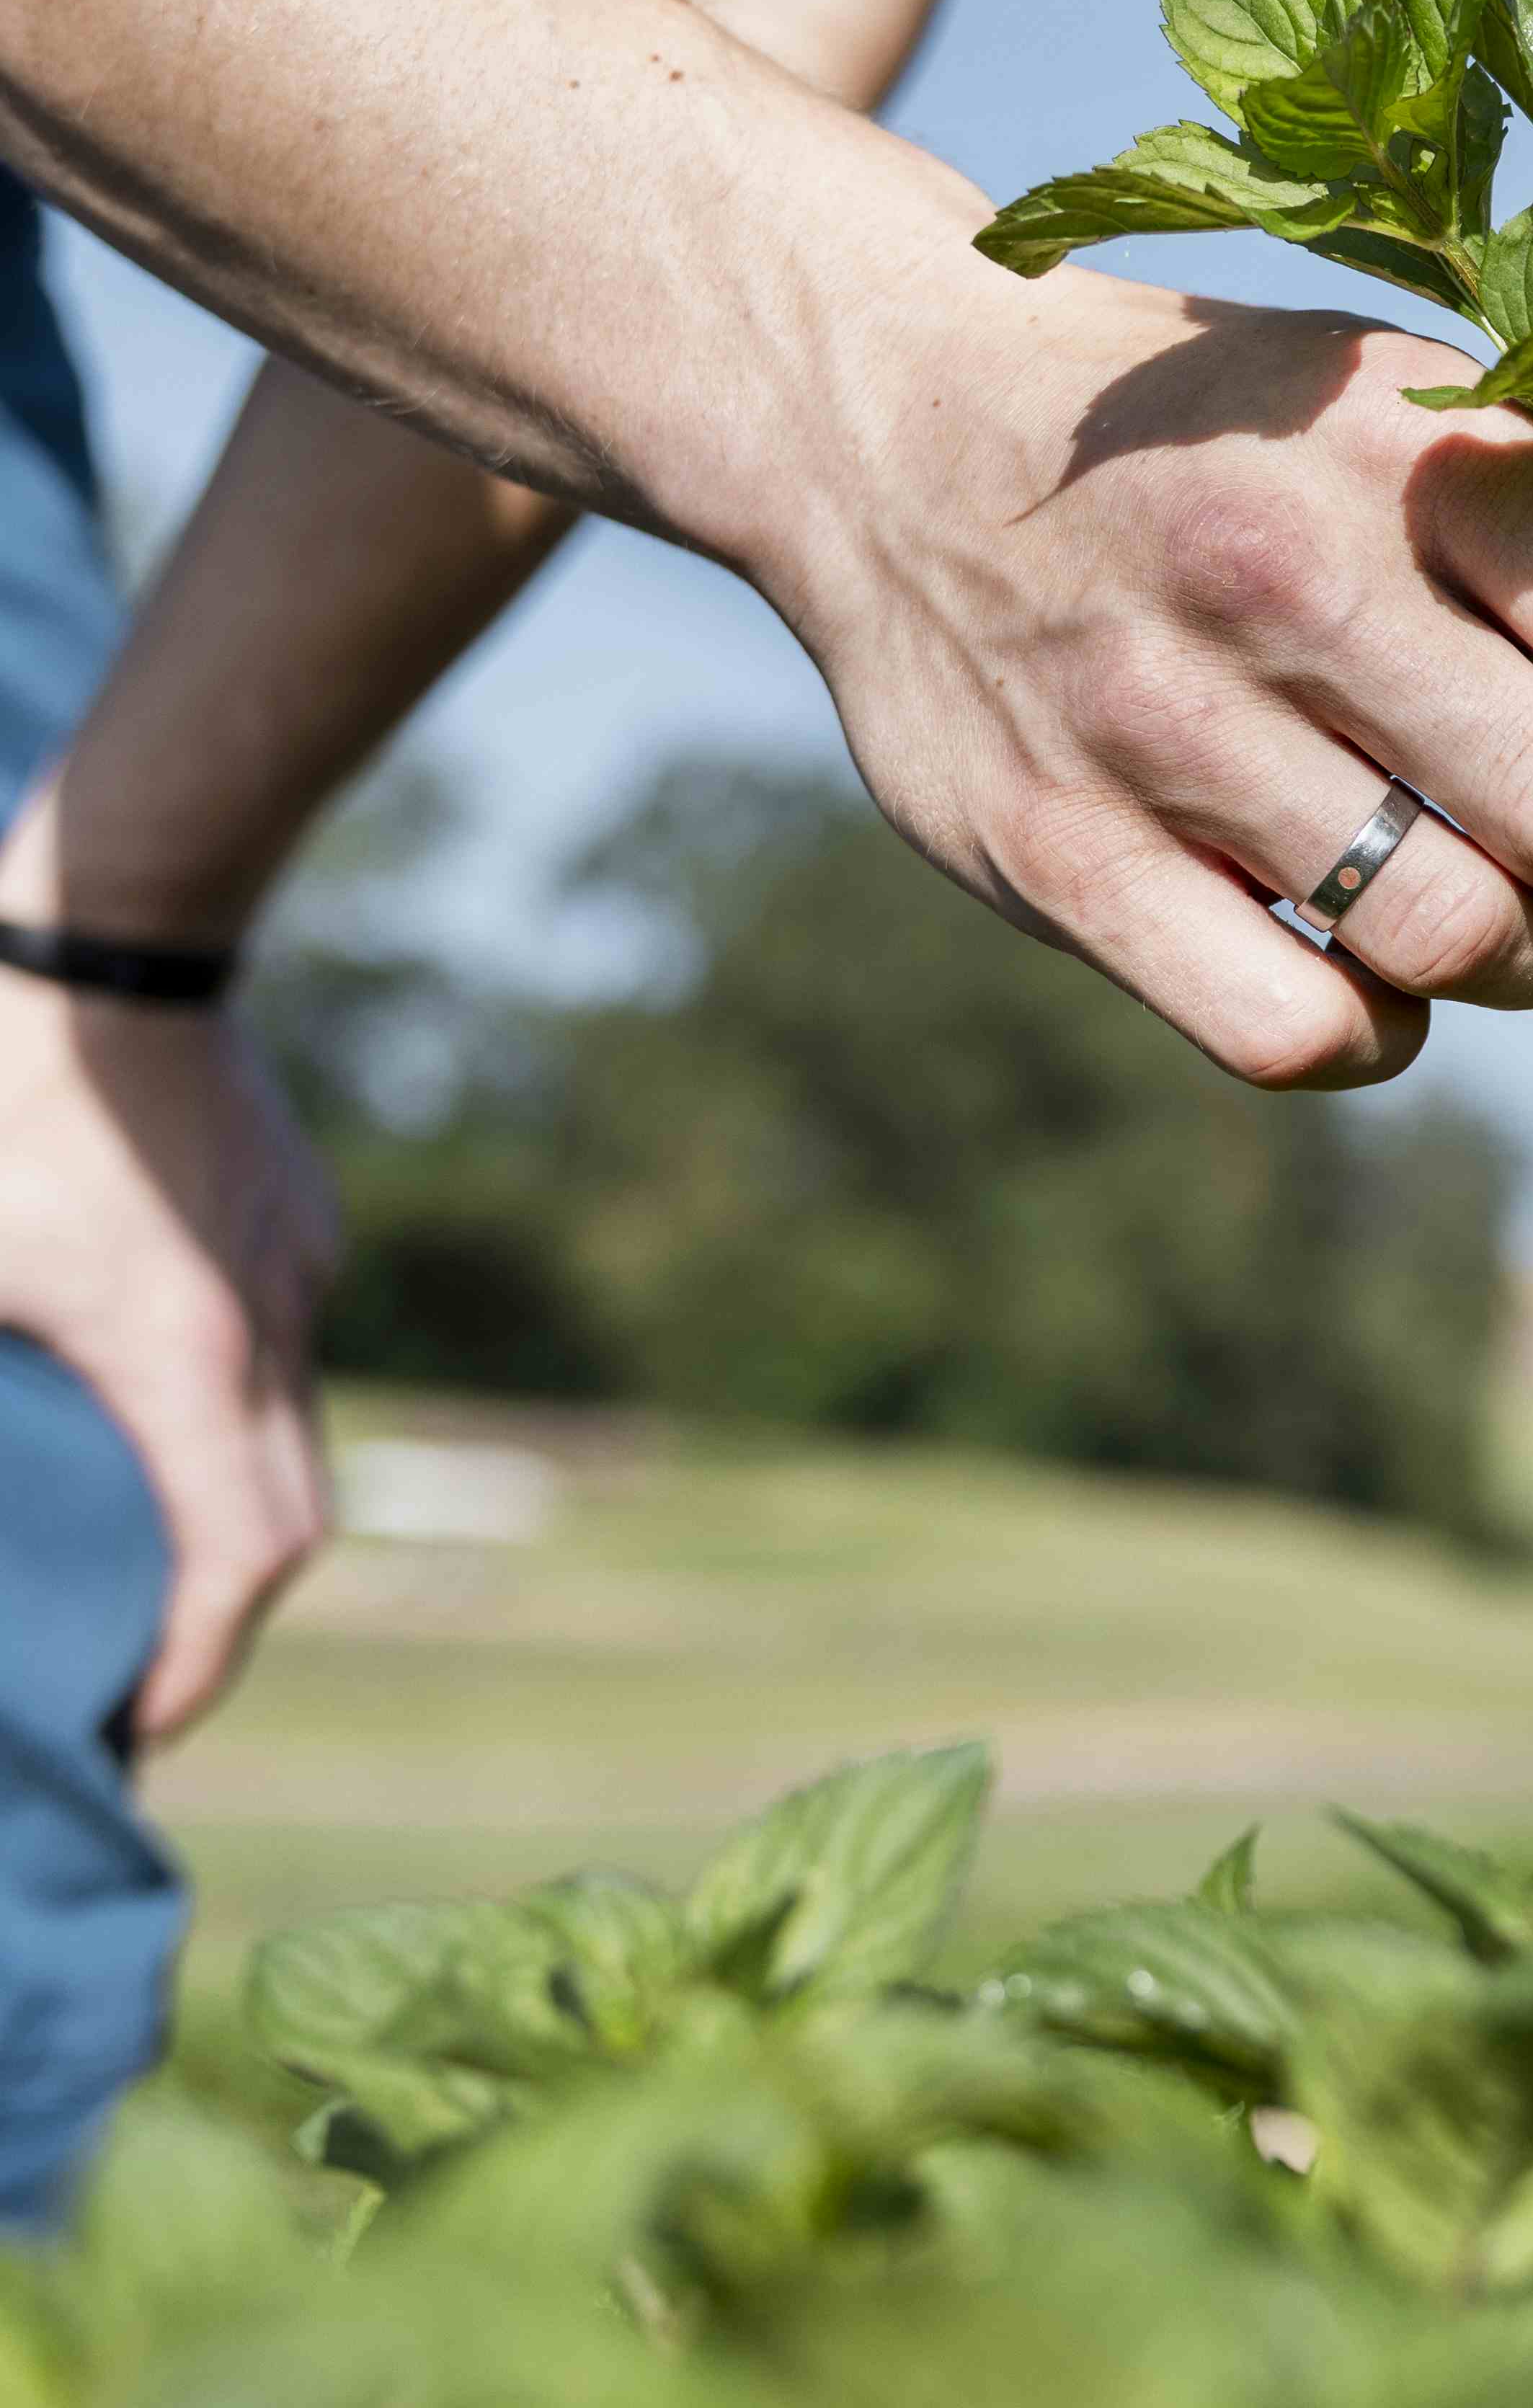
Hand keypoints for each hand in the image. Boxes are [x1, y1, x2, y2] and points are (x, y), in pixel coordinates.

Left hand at [0, 981, 336, 1738]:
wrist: (108, 921)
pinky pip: (284, 1350)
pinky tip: (145, 1397)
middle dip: (218, 1620)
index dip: (191, 1674)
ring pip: (292, 1433)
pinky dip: (229, 1417)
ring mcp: (299, 1253)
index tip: (127, 1736)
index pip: (238, 1568)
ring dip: (225, 1511)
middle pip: (290, 1520)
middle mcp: (273, 1313)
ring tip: (133, 1552)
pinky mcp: (296, 1209)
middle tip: (124, 1680)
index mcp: (183, 1351)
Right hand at [773, 262, 1532, 1088]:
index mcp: (1415, 459)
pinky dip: (1375, 1031)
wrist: (891, 412)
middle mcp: (1291, 586)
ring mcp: (1158, 728)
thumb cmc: (1232, 430)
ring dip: (1532, 953)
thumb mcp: (1410, 411)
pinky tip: (1369, 961)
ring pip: (1459, 945)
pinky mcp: (1051, 857)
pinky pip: (1301, 1038)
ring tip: (1511, 887)